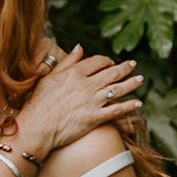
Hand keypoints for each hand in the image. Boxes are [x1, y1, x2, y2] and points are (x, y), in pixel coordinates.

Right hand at [14, 45, 142, 158]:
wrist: (36, 128)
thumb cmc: (38, 103)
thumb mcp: (49, 77)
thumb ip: (67, 61)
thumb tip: (79, 47)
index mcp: (74, 73)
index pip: (97, 61)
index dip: (107, 60)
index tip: (110, 62)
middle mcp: (86, 85)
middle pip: (112, 72)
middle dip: (125, 68)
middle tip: (133, 64)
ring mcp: (92, 102)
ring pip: (118, 89)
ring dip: (132, 83)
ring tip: (140, 79)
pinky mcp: (95, 118)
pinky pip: (117, 110)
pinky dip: (130, 106)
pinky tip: (138, 103)